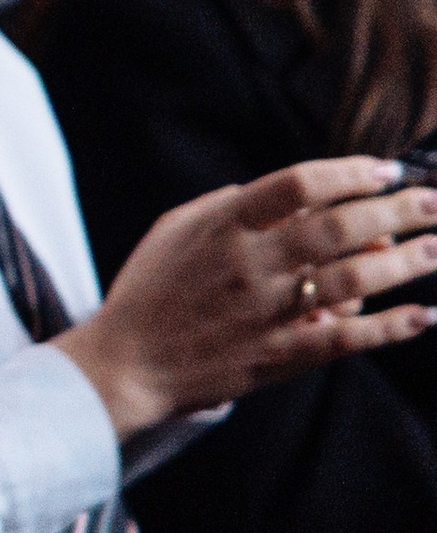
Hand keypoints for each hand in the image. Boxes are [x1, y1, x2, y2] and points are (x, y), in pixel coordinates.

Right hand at [60, 156, 436, 440]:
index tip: (387, 169)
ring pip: (352, 282)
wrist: (126, 363)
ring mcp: (265, 312)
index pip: (298, 184)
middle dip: (397, 209)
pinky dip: (390, 328)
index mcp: (222, 226)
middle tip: (436, 200)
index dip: (349, 172)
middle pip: (337, 228)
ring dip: (406, 263)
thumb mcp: (174, 229)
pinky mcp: (277, 355)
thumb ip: (227, 203)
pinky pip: (345, 339)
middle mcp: (248, 265)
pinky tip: (425, 315)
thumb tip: (290, 193)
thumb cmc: (149, 290)